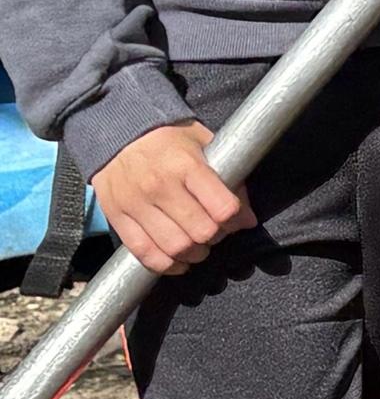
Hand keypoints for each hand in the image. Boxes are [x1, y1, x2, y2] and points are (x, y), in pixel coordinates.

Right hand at [92, 122, 253, 276]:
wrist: (115, 133)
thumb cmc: (167, 140)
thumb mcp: (203, 144)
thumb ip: (227, 177)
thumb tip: (247, 218)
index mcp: (185, 165)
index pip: (223, 208)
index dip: (237, 219)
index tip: (238, 219)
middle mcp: (160, 185)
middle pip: (201, 232)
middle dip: (216, 238)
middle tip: (216, 233)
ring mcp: (136, 203)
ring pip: (175, 247)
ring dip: (194, 254)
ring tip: (198, 247)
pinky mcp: (117, 217)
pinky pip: (144, 253)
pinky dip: (166, 265)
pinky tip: (178, 261)